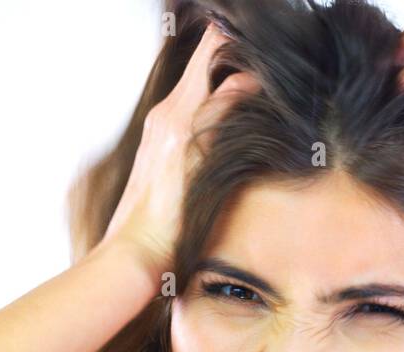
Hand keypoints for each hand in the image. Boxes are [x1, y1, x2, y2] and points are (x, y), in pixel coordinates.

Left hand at [95, 22, 259, 282]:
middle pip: (207, 64)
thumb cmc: (169, 222)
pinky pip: (193, 113)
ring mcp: (162, 129)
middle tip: (265, 87)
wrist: (138, 253)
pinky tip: (231, 134)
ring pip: (202, 89)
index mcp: (177, 111)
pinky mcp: (163, 147)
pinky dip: (215, 112)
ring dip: (228, 90)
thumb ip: (223, 115)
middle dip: (236, 66)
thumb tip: (247, 80)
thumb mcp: (205, 166)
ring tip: (255, 108)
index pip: (211, 46)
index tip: (263, 62)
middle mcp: (165, 113)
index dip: (239, 45)